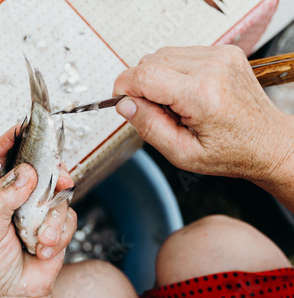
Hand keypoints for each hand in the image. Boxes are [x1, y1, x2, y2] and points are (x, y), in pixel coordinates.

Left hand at [0, 125, 76, 297]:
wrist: (11, 297)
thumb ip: (2, 197)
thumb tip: (25, 172)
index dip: (10, 139)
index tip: (24, 126)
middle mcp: (12, 197)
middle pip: (34, 167)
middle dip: (47, 173)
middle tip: (56, 177)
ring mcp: (35, 210)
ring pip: (55, 192)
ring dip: (50, 218)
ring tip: (39, 238)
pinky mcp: (54, 224)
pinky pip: (66, 216)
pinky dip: (58, 233)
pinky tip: (44, 247)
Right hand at [113, 45, 293, 183]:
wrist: (268, 143)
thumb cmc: (231, 152)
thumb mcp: (182, 153)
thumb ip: (148, 127)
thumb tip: (124, 105)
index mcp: (201, 94)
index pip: (144, 75)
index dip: (124, 88)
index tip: (122, 102)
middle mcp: (212, 68)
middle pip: (150, 61)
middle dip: (141, 86)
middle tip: (156, 112)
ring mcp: (220, 56)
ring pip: (163, 55)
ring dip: (158, 78)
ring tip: (175, 104)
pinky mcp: (223, 52)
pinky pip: (181, 54)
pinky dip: (174, 72)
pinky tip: (186, 92)